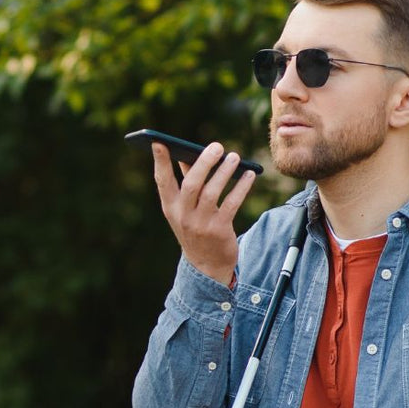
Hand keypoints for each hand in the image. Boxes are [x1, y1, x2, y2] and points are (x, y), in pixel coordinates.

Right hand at [152, 142, 256, 285]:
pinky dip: (241, 187)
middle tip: (217, 146)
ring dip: (224, 172)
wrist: (207, 265)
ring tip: (234, 157)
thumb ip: (187, 182)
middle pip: (191, 184)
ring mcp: (200, 224)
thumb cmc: (196, 227)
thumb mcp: (185, 208)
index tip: (158, 142)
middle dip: (203, 163)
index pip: (162, 181)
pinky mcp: (219, 230)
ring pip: (212, 193)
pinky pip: (231, 204)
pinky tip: (249, 175)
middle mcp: (182, 215)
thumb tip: (190, 154)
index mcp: (170, 207)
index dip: (159, 162)